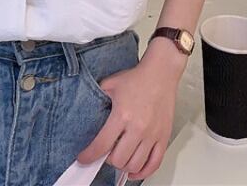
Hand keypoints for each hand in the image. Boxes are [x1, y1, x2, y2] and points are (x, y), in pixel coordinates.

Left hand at [75, 55, 178, 181]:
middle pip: (118, 159)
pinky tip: (135, 171)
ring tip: (119, 158)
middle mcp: (138, 128)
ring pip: (135, 164)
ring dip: (124, 166)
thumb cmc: (137, 78)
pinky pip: (154, 163)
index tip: (84, 158)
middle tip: (104, 154)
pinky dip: (143, 172)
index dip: (89, 156)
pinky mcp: (163, 137)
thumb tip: (86, 109)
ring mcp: (152, 135)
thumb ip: (97, 97)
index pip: (102, 145)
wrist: (160, 73)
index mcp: (122, 115)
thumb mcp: (110, 84)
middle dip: (107, 160)